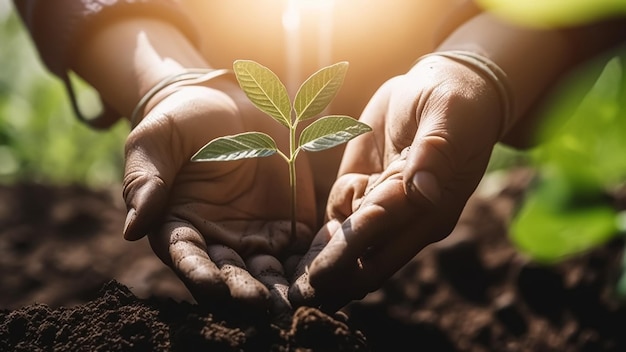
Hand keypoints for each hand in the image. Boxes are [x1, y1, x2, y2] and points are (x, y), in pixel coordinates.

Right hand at [122, 78, 316, 315]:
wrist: (232, 101)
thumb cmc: (185, 120)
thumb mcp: (157, 140)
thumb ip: (145, 180)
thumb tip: (132, 229)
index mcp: (178, 225)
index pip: (186, 256)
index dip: (198, 273)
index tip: (213, 287)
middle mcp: (216, 241)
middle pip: (229, 273)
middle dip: (243, 291)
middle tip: (258, 304)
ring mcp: (254, 237)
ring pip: (266, 273)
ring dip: (277, 291)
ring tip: (290, 305)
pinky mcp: (287, 227)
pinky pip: (299, 253)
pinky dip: (307, 269)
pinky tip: (319, 279)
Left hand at [290, 54, 504, 310]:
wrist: (444, 84)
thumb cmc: (456, 101)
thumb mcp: (449, 119)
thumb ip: (434, 155)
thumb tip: (422, 193)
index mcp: (429, 208)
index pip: (383, 240)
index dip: (350, 260)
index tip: (320, 279)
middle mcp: (405, 216)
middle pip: (363, 255)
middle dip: (331, 277)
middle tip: (296, 300)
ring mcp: (382, 205)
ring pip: (347, 245)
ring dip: (321, 267)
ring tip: (291, 293)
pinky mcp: (363, 187)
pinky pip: (339, 219)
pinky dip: (319, 242)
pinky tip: (299, 265)